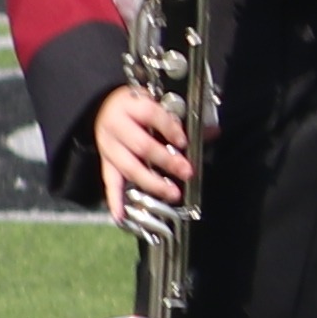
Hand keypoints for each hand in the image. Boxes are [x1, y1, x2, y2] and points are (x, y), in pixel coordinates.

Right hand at [90, 86, 191, 220]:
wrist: (104, 106)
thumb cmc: (136, 105)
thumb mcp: (156, 102)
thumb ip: (182, 117)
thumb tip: (212, 131)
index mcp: (130, 105)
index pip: (150, 114)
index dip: (169, 128)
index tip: (184, 142)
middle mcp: (116, 126)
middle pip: (141, 145)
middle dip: (166, 161)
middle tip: (187, 172)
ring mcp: (108, 146)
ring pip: (128, 167)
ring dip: (152, 183)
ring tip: (172, 194)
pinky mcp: (105, 161)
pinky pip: (109, 181)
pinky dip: (114, 200)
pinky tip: (121, 215)